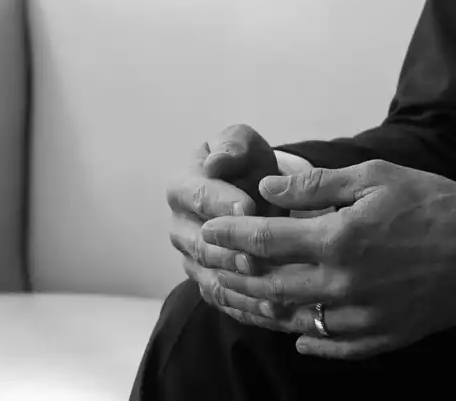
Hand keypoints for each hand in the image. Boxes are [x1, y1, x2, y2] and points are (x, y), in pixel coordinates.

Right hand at [166, 124, 290, 332]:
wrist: (255, 194)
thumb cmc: (247, 165)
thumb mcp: (243, 144)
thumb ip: (232, 146)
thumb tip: (216, 161)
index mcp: (181, 188)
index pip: (198, 196)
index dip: (223, 203)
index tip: (250, 207)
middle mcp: (180, 227)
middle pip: (200, 245)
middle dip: (229, 252)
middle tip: (258, 257)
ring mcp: (192, 260)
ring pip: (210, 278)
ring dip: (239, 286)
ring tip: (269, 289)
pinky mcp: (209, 284)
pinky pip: (224, 302)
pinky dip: (248, 309)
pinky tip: (275, 311)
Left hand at [200, 159, 455, 360]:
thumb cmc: (432, 201)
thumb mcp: (373, 177)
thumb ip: (316, 185)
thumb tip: (267, 189)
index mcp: (338, 239)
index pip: (265, 241)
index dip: (230, 236)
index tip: (208, 231)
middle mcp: (344, 283)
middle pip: (270, 288)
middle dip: (235, 276)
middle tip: (211, 268)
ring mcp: (362, 316)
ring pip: (296, 321)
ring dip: (263, 311)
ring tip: (241, 301)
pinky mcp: (383, 335)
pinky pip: (334, 347)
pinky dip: (310, 343)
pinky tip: (297, 337)